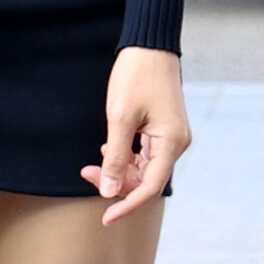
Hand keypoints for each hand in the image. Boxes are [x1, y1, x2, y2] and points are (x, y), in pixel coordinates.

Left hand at [83, 47, 190, 222]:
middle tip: (86, 173)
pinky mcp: (165, 130)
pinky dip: (126, 157)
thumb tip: (108, 191)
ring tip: (93, 161)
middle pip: (146, 180)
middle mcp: (177, 144)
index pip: (150, 187)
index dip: (127, 204)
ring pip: (144, 168)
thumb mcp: (119, 118)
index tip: (106, 218)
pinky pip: (146, 155)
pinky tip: (108, 148)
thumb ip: (115, 158)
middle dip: (116, 182)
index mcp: (171, 143)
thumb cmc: (135, 77)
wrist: (149, 46)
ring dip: (118, 170)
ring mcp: (172, 137)